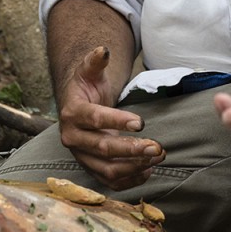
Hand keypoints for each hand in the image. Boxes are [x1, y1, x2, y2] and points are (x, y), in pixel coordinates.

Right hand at [58, 45, 164, 189]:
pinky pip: (109, 181)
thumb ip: (95, 60)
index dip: (118, 121)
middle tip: (156, 147)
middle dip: (131, 150)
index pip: (96, 119)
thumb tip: (103, 50)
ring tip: (157, 156)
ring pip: (106, 170)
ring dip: (134, 167)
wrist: (77, 106)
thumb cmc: (86, 87)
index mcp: (72, 113)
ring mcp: (82, 156)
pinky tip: (148, 171)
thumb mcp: (89, 70)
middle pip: (103, 148)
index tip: (141, 123)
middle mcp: (73, 138)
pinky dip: (129, 180)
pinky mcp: (91, 168)